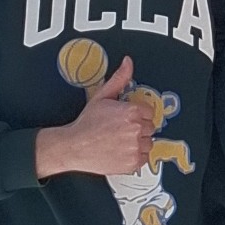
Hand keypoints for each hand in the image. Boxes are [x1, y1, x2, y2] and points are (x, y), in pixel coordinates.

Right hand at [36, 58, 157, 178]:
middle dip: (138, 128)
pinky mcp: (133, 162)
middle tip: (120, 130)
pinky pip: (145, 158)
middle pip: (150, 127)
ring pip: (149, 143)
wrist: (74, 146)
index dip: (137, 114)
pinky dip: (136, 156)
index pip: (149, 111)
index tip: (125, 119)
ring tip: (120, 141)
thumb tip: (128, 62)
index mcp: (132, 111)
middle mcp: (136, 129)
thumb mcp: (102, 96)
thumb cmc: (87, 123)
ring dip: (138, 143)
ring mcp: (135, 147)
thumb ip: (119, 79)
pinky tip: (121, 151)